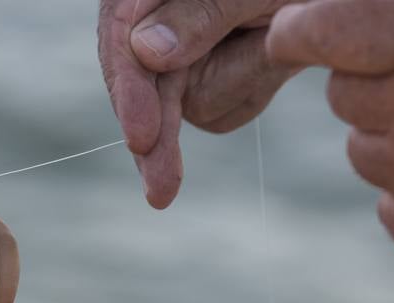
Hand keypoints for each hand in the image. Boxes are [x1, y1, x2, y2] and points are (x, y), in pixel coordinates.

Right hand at [99, 0, 297, 207]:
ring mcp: (177, 57)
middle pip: (140, 89)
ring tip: (271, 34)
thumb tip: (146, 53)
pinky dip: (251, 92)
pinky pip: (220, 111)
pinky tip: (271, 58)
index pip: (122, 39)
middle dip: (155, 142)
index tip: (142, 139)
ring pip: (190, 106)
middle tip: (162, 193)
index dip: (131, 92)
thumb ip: (202, 10)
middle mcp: (152, 21)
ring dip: (240, 84)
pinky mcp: (204, 80)